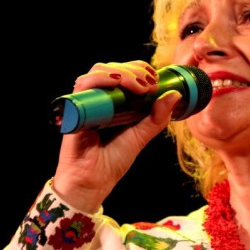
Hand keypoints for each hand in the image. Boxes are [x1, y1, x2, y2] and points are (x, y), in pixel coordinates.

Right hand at [52, 60, 181, 212]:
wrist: (93, 182)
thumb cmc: (113, 160)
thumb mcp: (142, 136)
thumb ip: (157, 117)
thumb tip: (175, 94)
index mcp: (114, 102)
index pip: (124, 72)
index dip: (139, 69)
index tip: (155, 79)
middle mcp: (99, 99)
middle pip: (112, 68)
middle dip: (135, 70)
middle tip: (150, 84)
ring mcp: (86, 102)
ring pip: (99, 71)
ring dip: (122, 73)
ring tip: (140, 87)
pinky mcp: (74, 109)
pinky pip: (83, 86)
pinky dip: (102, 80)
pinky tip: (119, 86)